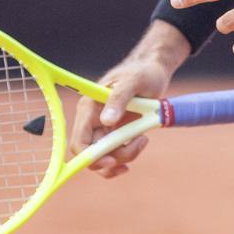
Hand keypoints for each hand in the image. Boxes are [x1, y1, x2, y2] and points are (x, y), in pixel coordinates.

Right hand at [69, 55, 171, 178]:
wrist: (154, 72)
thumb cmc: (143, 73)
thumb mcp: (134, 81)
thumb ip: (119, 98)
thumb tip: (106, 121)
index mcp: (89, 108)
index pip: (79, 142)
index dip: (91, 157)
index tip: (112, 161)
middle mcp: (92, 121)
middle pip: (93, 156)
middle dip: (115, 157)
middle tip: (140, 142)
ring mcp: (103, 129)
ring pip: (105, 159)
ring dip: (126, 156)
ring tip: (144, 138)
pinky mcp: (115, 134)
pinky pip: (115, 156)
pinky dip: (127, 157)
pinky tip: (140, 144)